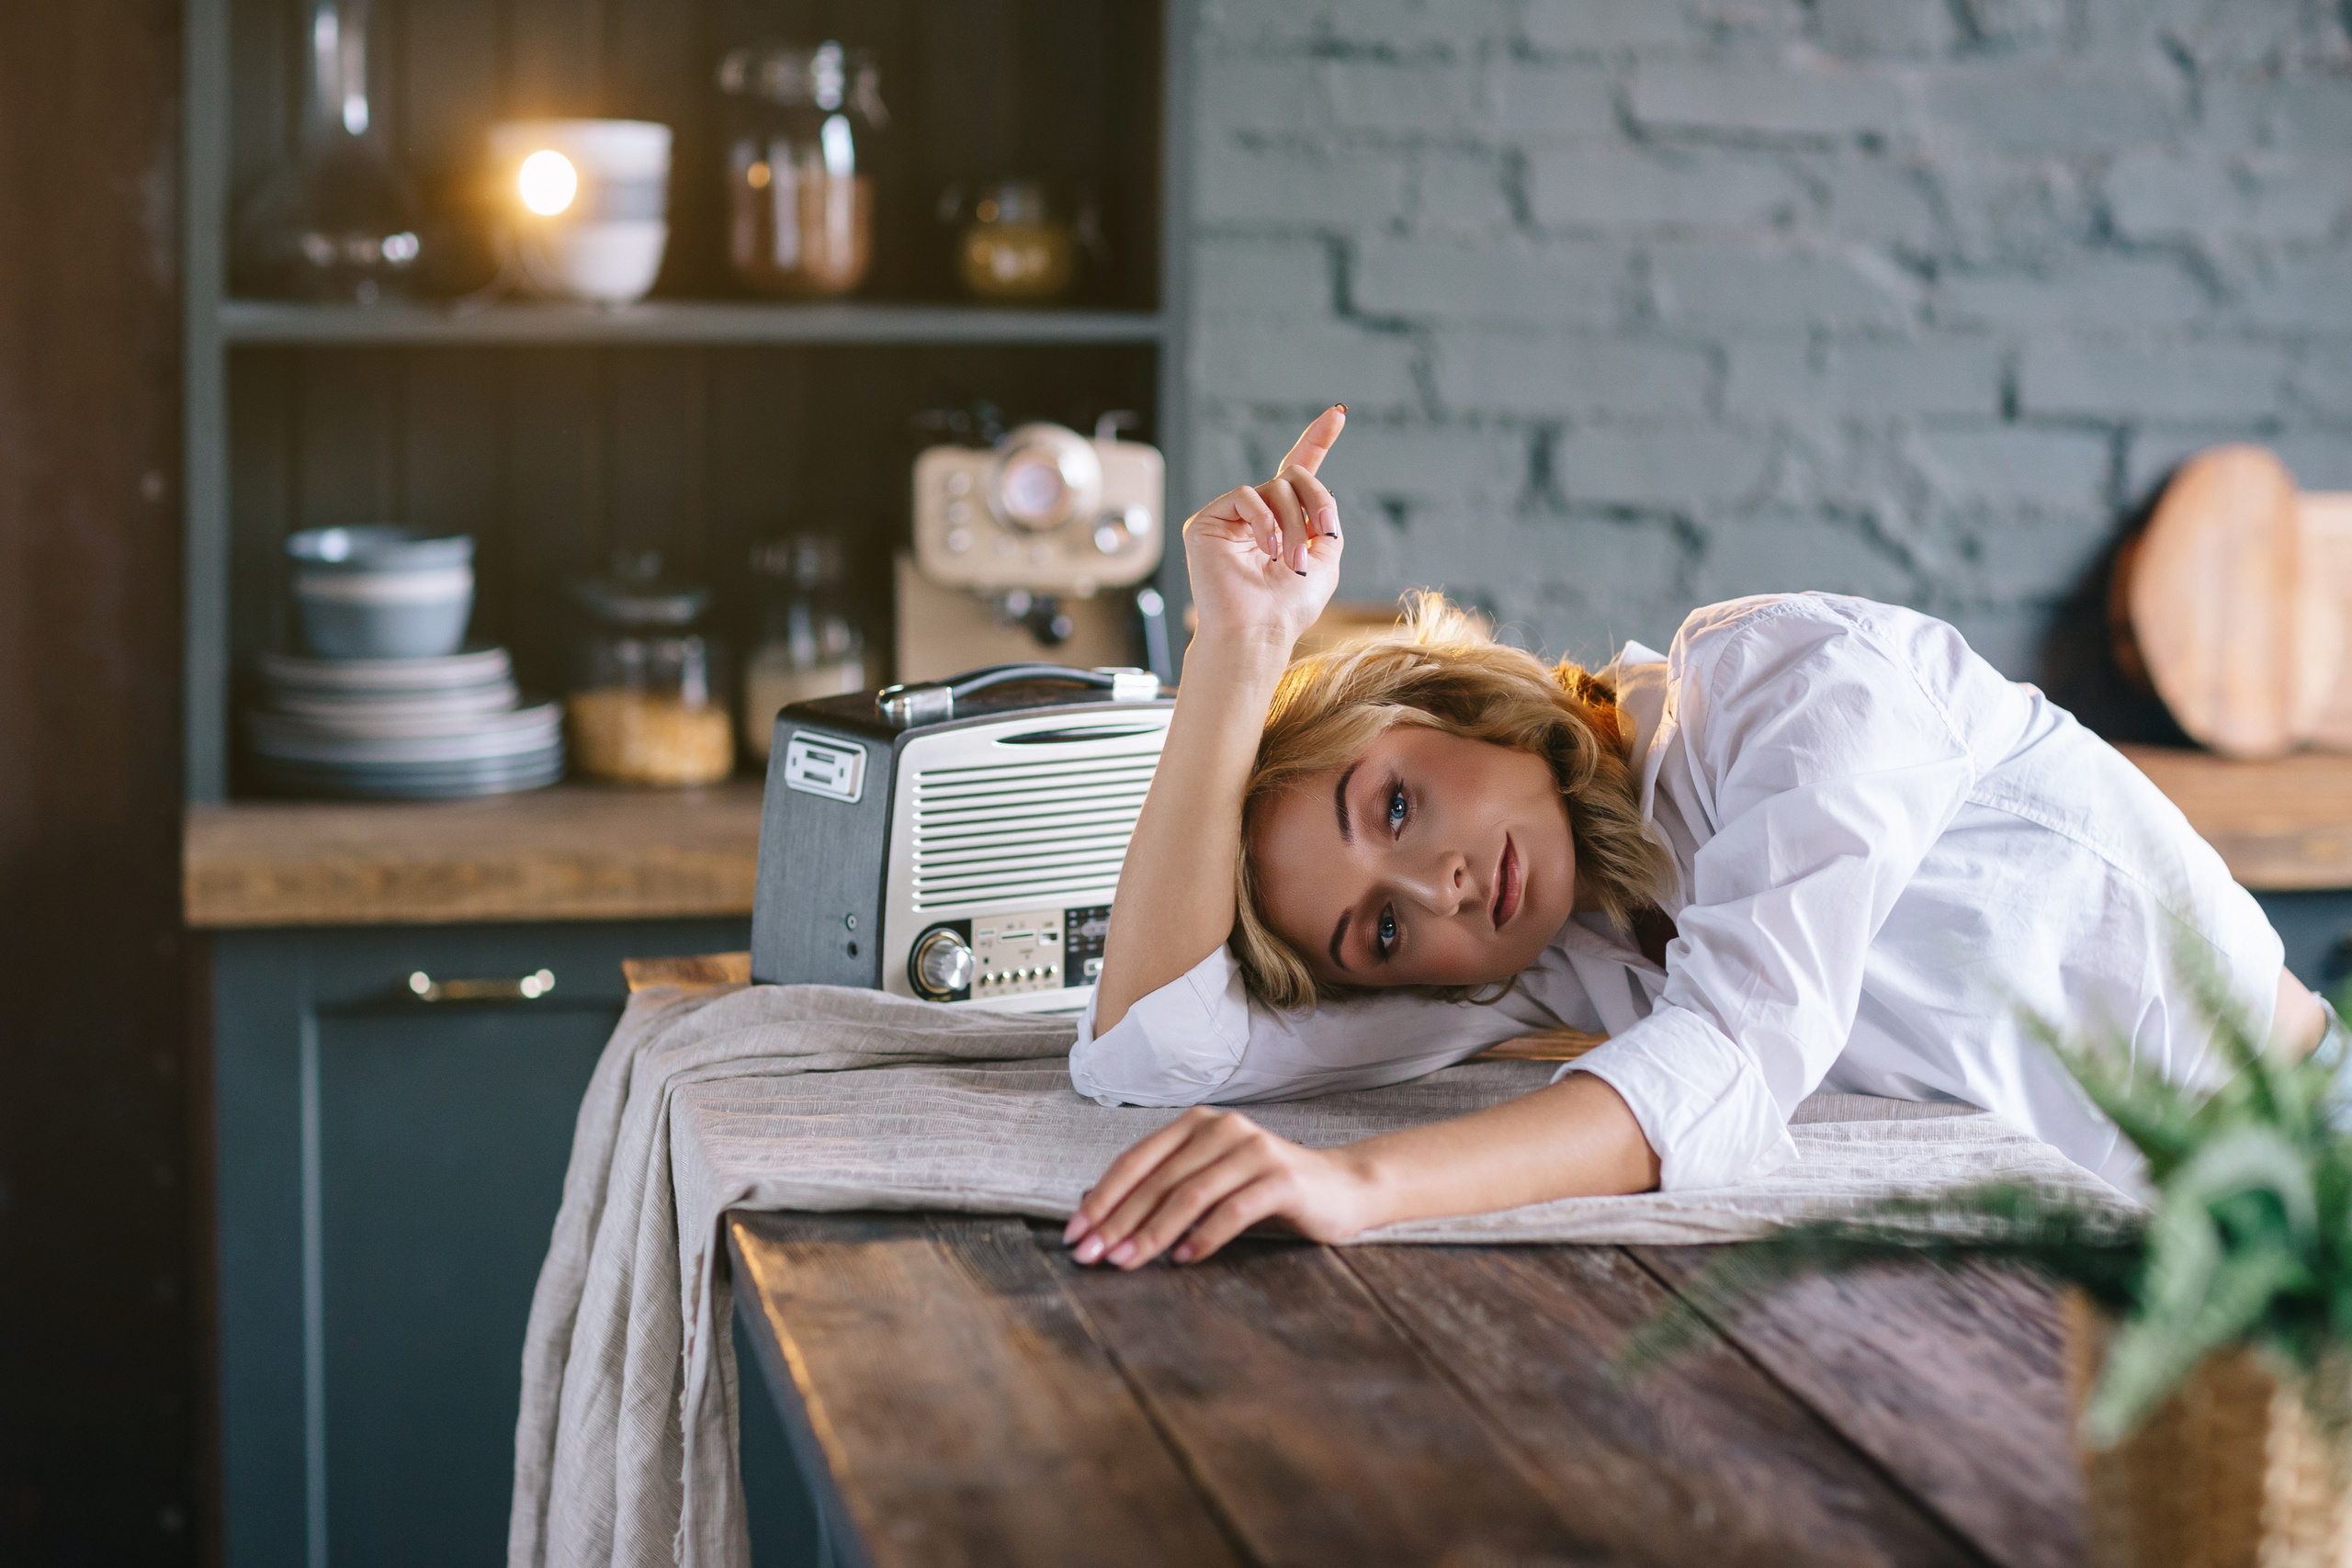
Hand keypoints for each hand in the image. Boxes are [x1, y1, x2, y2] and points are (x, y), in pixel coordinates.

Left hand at [1062, 1106, 1381, 1267]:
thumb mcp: (1211, 1181)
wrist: (1342, 1189)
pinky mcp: (1281, 1178)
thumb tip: (1101, 1222)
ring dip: (1152, 1232)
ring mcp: (1253, 1150)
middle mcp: (1221, 1129)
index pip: (1136, 1161)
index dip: (1102, 1198)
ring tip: (1127, 1262)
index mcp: (1196, 1125)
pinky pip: (1233, 1209)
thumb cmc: (1265, 1191)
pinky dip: (1204, 1236)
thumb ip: (1167, 1189)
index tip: (1075, 1234)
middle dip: (1118, 1221)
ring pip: (1189, 1194)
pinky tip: (1184, 1260)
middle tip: (1091, 1257)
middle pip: (1158, 1180)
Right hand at [1181, 406, 1346, 655]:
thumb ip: (1325, 521)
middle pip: (1293, 476)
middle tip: (1324, 534)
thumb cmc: (1288, 607)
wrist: (1256, 631)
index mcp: (1282, 523)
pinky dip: (1264, 520)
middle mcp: (1255, 516)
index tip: (1338, 413)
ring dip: (1293, 525)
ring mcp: (1229, 517)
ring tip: (1292, 561)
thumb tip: (1320, 497)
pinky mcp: (1206, 522)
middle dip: (1316, 502)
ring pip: (1274, 487)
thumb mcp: (1326, 559)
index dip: (1317, 441)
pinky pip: (1245, 494)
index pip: (1298, 473)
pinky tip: (1266, 548)